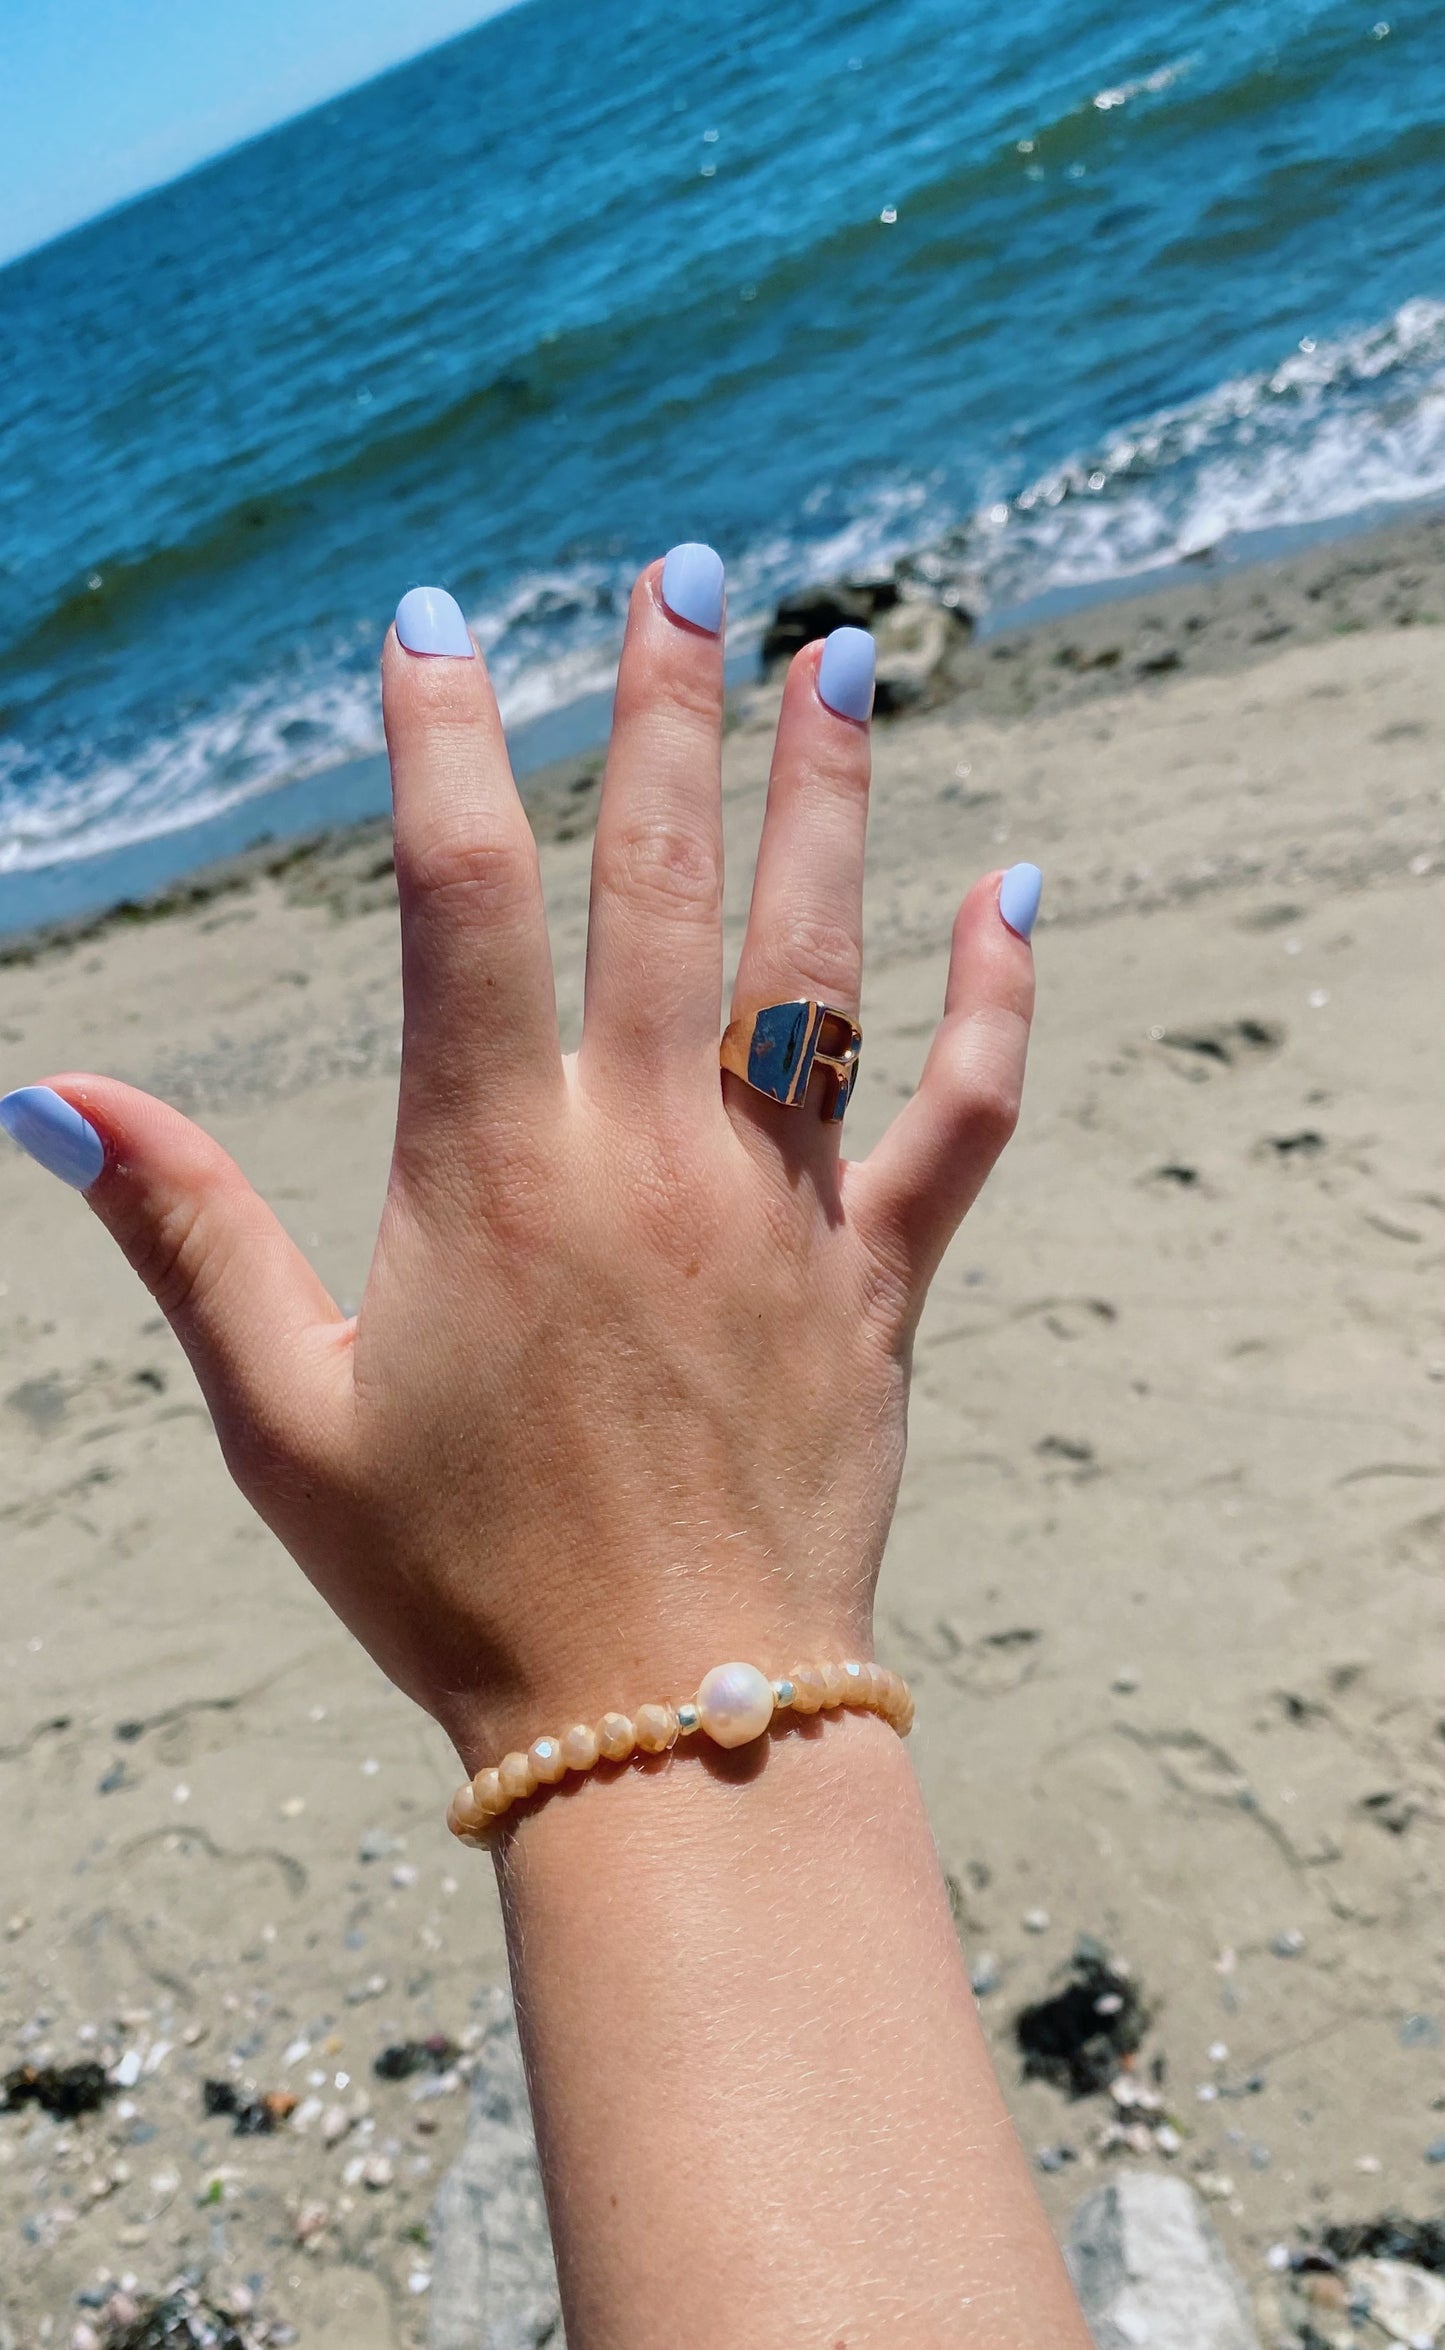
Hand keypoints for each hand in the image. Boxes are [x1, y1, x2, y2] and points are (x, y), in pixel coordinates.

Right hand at [3, 555, 1037, 1774]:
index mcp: (490, 1168)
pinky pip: (960, 1115)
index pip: (458, 893)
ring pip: (820, 958)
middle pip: (661, 877)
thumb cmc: (453, 1580)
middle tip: (689, 573)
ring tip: (844, 662)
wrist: (661, 1721)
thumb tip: (50, 1093)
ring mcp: (782, 1209)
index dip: (438, 742)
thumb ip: (182, 1231)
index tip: (428, 626)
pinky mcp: (881, 1279)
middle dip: (666, 709)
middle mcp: (648, 1153)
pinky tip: (1013, 890)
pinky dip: (996, 1001)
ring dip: (832, 798)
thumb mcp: (284, 1412)